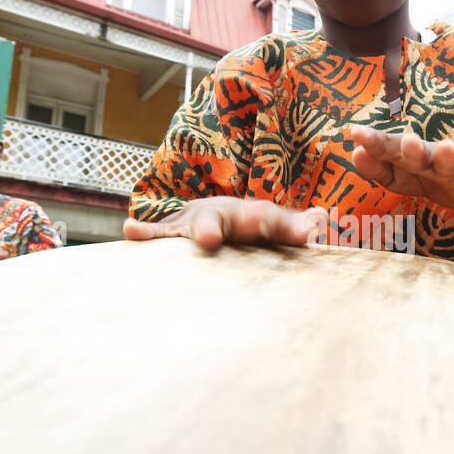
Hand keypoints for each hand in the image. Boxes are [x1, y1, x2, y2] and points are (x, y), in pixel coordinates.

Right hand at [122, 198, 325, 251]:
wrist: (211, 214)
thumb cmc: (248, 228)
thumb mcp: (274, 227)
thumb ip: (295, 228)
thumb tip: (322, 217)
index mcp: (252, 217)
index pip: (272, 222)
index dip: (286, 227)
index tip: (297, 230)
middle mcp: (223, 216)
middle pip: (228, 220)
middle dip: (231, 225)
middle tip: (224, 236)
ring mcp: (194, 223)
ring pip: (192, 226)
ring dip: (194, 230)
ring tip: (199, 238)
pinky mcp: (169, 234)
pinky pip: (156, 235)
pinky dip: (144, 234)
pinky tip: (131, 232)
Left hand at [351, 126, 453, 210]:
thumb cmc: (416, 175)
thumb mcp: (393, 174)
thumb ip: (375, 166)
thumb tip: (356, 152)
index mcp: (404, 155)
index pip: (387, 148)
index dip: (374, 142)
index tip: (357, 133)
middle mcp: (427, 157)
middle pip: (418, 153)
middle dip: (412, 148)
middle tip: (408, 140)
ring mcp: (449, 171)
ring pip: (447, 164)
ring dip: (446, 156)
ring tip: (446, 147)